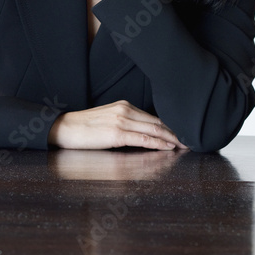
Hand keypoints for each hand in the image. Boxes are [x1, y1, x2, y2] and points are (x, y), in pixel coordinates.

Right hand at [47, 100, 190, 150]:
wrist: (63, 128)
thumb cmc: (82, 127)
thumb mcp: (107, 120)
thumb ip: (125, 124)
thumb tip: (141, 134)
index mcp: (124, 105)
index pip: (153, 117)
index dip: (170, 126)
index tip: (181, 134)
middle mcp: (125, 110)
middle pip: (157, 122)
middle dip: (175, 132)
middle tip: (191, 140)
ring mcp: (121, 121)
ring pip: (154, 129)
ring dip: (172, 139)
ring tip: (185, 146)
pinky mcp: (116, 133)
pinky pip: (143, 139)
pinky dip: (158, 143)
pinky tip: (168, 148)